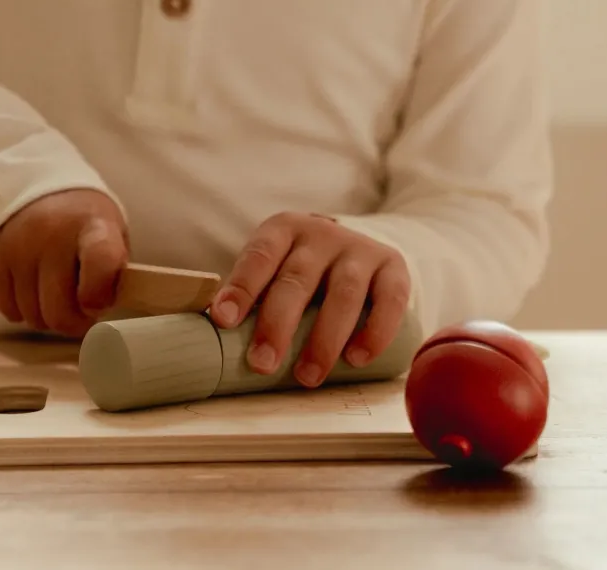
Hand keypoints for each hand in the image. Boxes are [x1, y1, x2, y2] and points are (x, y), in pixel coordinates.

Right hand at [0, 188, 128, 335]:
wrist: (31, 181)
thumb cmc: (81, 219)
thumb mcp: (111, 230)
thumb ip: (113, 270)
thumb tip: (101, 308)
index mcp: (93, 224)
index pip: (102, 263)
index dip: (100, 295)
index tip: (99, 302)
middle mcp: (51, 234)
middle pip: (60, 312)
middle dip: (74, 321)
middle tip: (79, 308)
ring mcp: (16, 247)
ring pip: (33, 318)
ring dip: (47, 314)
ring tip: (55, 290)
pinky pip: (9, 311)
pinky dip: (22, 308)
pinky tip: (31, 284)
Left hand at [209, 212, 409, 387]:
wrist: (361, 245)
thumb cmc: (304, 268)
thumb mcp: (276, 266)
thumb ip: (255, 293)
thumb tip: (213, 333)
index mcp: (284, 229)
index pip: (259, 256)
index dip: (241, 288)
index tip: (223, 321)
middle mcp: (321, 233)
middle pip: (297, 278)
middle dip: (278, 324)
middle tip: (262, 364)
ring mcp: (359, 248)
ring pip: (343, 292)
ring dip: (324, 338)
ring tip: (308, 376)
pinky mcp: (393, 267)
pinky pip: (389, 300)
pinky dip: (374, 332)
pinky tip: (357, 360)